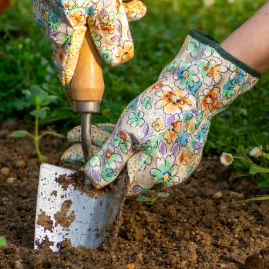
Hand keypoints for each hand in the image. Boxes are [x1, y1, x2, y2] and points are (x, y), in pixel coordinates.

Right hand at [19, 0, 150, 88]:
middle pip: (89, 29)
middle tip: (140, 9)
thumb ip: (111, 38)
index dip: (78, 80)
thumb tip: (117, 61)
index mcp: (60, 33)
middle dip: (118, 19)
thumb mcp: (104, 10)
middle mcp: (52, 19)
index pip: (68, 66)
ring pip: (90, 5)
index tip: (84, 94)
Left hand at [84, 30, 260, 193]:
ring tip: (82, 134)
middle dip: (95, 158)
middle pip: (124, 171)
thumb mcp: (128, 133)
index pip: (118, 185)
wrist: (197, 84)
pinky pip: (147, 148)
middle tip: (71, 147)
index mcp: (156, 176)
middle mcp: (168, 173)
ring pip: (134, 157)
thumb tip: (92, 181)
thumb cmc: (163, 107)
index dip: (93, 174)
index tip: (72, 160)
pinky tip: (109, 131)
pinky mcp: (180, 145)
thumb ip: (110, 160)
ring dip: (108, 148)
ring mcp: (176, 159)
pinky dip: (128, 142)